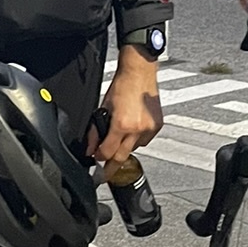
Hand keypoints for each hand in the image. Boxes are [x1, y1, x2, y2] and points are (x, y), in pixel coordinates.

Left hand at [90, 45, 162, 162]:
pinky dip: (136, 139)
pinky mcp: (157, 126)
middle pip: (121, 158)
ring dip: (125, 148)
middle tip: (105, 173)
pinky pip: (144, 141)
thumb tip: (90, 148)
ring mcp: (149, 129)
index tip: (96, 162)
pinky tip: (132, 129)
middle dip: (112, 166)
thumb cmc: (122, 86)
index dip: (99, 159)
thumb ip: (95, 131)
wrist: (140, 73)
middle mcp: (137, 129)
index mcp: (122, 125)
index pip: (108, 153)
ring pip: (133, 149)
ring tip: (120, 137)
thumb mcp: (102, 108)